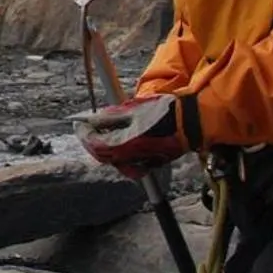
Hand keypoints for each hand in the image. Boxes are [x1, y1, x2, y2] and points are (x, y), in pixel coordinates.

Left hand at [75, 95, 197, 177]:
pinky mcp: (152, 163)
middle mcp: (134, 157)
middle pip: (104, 156)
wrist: (192, 122)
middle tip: (89, 128)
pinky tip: (123, 140)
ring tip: (105, 132)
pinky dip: (121, 153)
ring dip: (106, 148)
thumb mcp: (135, 109)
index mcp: (127, 143)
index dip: (85, 135)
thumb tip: (93, 119)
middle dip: (93, 142)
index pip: (96, 145)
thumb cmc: (165, 111)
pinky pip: (130, 163)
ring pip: (116, 161)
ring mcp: (144, 162)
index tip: (80, 125)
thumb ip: (112, 116)